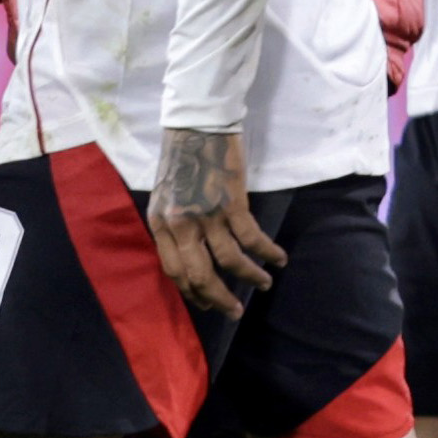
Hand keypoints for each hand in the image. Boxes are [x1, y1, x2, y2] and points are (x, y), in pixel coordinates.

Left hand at [146, 128, 283, 317]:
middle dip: (220, 299)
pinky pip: (252, 239)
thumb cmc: (180, 161)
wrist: (196, 126)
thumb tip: (190, 258)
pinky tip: (278, 259)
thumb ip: (173, 227)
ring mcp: (206, 215)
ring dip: (250, 277)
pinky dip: (267, 253)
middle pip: (200, 275)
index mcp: (160, 223)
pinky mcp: (232, 204)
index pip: (174, 271)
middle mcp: (180, 224)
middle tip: (235, 311)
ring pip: (230, 262)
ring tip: (264, 284)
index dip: (193, 292)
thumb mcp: (164, 198)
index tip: (208, 304)